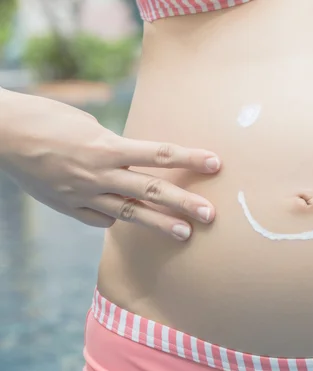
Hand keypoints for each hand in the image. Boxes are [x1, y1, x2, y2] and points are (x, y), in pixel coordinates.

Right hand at [0, 89, 220, 240]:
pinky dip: (114, 219)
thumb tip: (136, 161)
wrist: (1, 132)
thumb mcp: (89, 126)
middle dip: (184, 203)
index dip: (190, 158)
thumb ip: (116, 147)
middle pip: (151, 190)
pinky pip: (99, 219)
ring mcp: (83, 194)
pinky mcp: (67, 206)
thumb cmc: (48, 118)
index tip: (216, 163)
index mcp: (107, 146)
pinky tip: (125, 220)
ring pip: (129, 213)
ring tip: (185, 234)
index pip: (160, 153)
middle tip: (211, 214)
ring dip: (160, 224)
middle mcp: (99, 173)